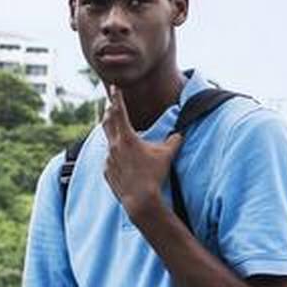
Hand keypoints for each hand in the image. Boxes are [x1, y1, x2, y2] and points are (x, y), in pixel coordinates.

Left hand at [99, 86, 181, 222]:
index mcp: (127, 137)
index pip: (120, 111)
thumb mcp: (167, 155)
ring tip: (114, 127)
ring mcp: (108, 159)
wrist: (141, 200)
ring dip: (112, 132)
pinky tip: (120, 157)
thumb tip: (180, 133)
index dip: (117, 97)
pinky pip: (110, 158)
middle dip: (110, 110)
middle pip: (108, 122)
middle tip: (111, 103)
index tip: (113, 87)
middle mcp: (114, 146)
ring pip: (108, 140)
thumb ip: (174, 141)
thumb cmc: (154, 175)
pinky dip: (114, 153)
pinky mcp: (107, 171)